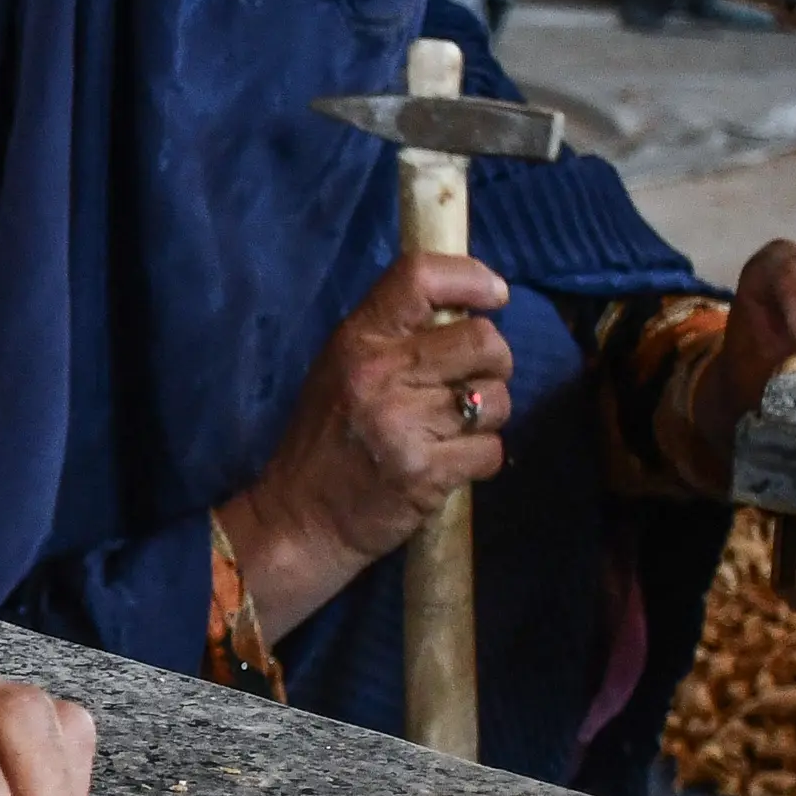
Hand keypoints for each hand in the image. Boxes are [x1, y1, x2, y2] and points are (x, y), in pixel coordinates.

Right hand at [219, 252, 513, 633]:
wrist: (298, 519)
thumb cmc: (326, 440)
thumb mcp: (342, 369)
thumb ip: (394, 338)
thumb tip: (469, 308)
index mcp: (357, 340)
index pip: (420, 276)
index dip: (471, 276)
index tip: (492, 296)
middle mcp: (379, 373)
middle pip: (483, 339)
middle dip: (495, 363)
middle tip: (472, 382)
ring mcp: (402, 423)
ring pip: (497, 398)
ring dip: (488, 417)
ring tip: (452, 431)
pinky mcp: (424, 472)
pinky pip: (492, 451)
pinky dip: (480, 460)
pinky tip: (449, 465)